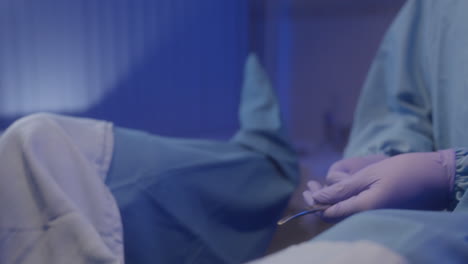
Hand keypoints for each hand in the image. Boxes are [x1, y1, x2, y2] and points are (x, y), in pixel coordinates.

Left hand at [308, 150, 454, 219]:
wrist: (437, 177)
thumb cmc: (404, 172)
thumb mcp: (369, 176)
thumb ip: (342, 190)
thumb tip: (316, 198)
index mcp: (364, 210)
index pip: (329, 214)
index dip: (314, 203)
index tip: (307, 189)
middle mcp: (368, 218)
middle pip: (335, 216)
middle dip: (319, 201)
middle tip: (311, 185)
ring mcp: (375, 217)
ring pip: (344, 213)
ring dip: (330, 199)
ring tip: (321, 185)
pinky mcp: (381, 213)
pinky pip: (356, 210)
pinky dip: (344, 200)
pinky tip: (339, 189)